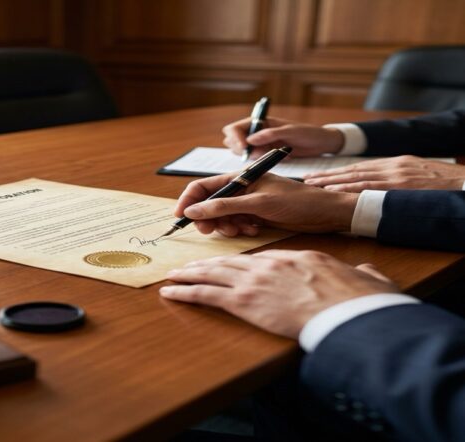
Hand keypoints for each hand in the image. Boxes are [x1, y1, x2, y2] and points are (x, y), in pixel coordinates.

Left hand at [160, 250, 399, 337]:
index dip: (241, 263)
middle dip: (207, 264)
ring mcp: (254, 282)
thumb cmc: (359, 300)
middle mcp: (269, 265)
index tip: (232, 266)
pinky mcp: (244, 301)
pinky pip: (206, 294)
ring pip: (212, 273)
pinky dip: (185, 291)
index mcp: (295, 259)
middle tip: (190, 266)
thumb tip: (368, 273)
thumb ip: (362, 274)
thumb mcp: (365, 279)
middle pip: (231, 262)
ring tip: (173, 275)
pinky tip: (170, 291)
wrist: (346, 311)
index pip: (261, 259)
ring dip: (189, 274)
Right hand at [174, 173, 357, 236]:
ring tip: (242, 230)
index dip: (188, 200)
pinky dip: (239, 230)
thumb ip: (224, 207)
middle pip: (209, 204)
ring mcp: (247, 203)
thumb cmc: (296, 201)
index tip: (180, 217)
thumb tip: (193, 210)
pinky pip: (236, 224)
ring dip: (225, 226)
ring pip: (221, 217)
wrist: (325, 213)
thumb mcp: (258, 203)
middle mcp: (240, 188)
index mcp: (239, 177)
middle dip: (207, 218)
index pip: (203, 186)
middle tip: (210, 231)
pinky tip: (253, 230)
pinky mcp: (255, 216)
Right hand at [222, 117, 344, 158]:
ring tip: (269, 154)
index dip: (235, 138)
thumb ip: (269, 134)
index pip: (235, 128)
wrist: (321, 144)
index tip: (244, 148)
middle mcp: (256, 132)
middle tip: (257, 153)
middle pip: (232, 141)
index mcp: (260, 122)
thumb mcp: (290, 131)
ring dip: (250, 156)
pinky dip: (258, 162)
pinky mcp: (265, 154)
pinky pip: (252, 160)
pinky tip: (273, 158)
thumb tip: (249, 140)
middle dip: (240, 149)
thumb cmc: (308, 133)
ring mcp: (259, 144)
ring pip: (240, 152)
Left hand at [304, 155, 464, 191]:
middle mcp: (394, 166)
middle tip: (306, 179)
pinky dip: (348, 189)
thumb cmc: (448, 185)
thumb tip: (385, 190)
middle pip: (354, 170)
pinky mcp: (401, 185)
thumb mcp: (422, 175)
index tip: (320, 176)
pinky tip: (332, 191)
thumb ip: (401, 179)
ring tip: (312, 185)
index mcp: (397, 163)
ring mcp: (396, 175)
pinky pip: (369, 187)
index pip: (361, 168)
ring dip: (332, 181)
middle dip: (328, 175)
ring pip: (356, 177)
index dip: (339, 172)